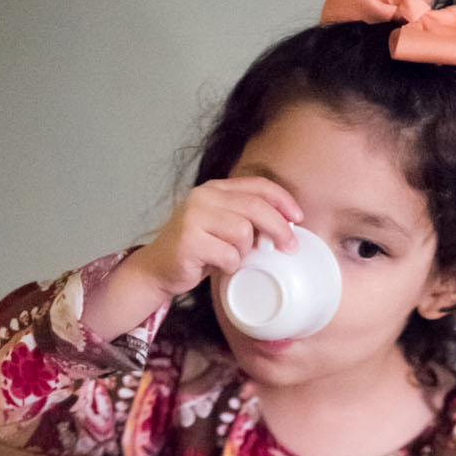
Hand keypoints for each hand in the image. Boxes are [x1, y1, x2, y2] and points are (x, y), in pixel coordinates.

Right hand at [81, 178, 302, 339]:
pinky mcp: (189, 240)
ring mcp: (194, 216)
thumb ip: (245, 218)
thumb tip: (287, 226)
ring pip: (243, 232)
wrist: (157, 269)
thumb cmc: (197, 251)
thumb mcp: (222, 227)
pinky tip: (220, 267)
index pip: (257, 185)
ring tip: (233, 259)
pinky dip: (231, 266)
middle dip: (279, 228)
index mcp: (215, 189)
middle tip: (289, 248)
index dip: (282, 200)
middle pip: (255, 207)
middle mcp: (203, 196)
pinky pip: (228, 255)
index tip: (298, 219)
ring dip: (246, 252)